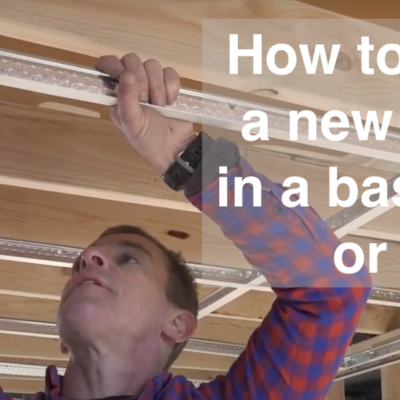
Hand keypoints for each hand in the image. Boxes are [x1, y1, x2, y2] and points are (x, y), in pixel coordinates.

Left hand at [95, 53, 195, 173]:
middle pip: (132, 60)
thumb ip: (126, 99)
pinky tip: (170, 102)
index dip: (113, 65)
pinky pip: (170, 72)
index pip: (107, 65)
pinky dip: (172, 87)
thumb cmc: (148, 139)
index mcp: (117, 93)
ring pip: (152, 64)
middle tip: (146, 100)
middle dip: (141, 80)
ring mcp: (152, 82)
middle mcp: (132, 84)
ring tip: (160, 106)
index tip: (123, 75)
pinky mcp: (169, 84)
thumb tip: (126, 73)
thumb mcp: (132, 123)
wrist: (175, 147)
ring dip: (158, 87)